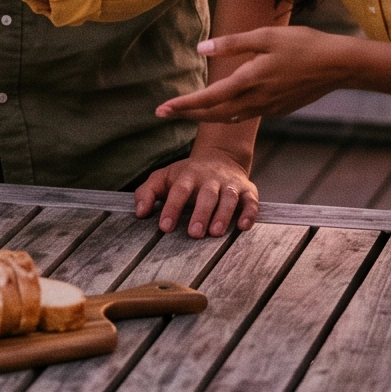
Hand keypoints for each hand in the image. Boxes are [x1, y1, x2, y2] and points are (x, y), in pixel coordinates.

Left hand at [134, 145, 258, 236]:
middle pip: (206, 194)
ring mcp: (229, 184)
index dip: (172, 207)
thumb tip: (140, 212)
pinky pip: (251, 201)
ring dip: (223, 214)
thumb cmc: (187, 176)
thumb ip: (147, 192)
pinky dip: (249, 213)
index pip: (179, 190)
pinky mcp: (247, 191)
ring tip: (215, 232)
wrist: (220, 157)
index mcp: (188, 175)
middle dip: (201, 213)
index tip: (165, 227)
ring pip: (228, 197)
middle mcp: (210, 178)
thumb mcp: (164, 178)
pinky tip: (243, 226)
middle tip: (194, 233)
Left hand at [156, 26, 351, 124]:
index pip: (208, 98)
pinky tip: (227, 105)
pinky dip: (231, 112)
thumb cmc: (302, 44)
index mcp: (249, 81)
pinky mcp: (280, 109)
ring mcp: (269, 107)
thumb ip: (230, 44)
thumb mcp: (264, 36)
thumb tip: (200, 49)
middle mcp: (257, 100)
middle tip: (164, 113)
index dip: (182, 105)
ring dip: (208, 115)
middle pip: (214, 113)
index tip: (161, 109)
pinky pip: (248, 114)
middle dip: (188, 114)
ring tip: (189, 111)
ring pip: (231, 116)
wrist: (338, 65)